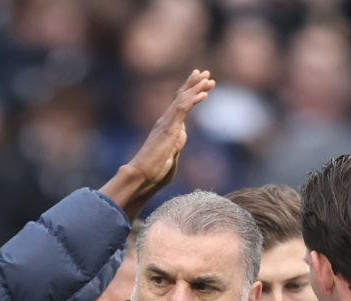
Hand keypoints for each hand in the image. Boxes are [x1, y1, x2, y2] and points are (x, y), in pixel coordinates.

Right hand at [104, 69, 214, 217]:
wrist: (142, 176)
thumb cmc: (154, 173)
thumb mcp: (171, 158)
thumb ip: (177, 145)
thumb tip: (181, 136)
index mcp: (167, 128)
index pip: (179, 105)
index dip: (189, 92)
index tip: (201, 85)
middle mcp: (165, 121)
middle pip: (181, 97)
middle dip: (194, 84)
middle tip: (206, 73)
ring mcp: (166, 123)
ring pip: (183, 99)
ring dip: (197, 88)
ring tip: (209, 79)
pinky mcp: (169, 128)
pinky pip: (182, 109)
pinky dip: (193, 99)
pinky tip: (204, 94)